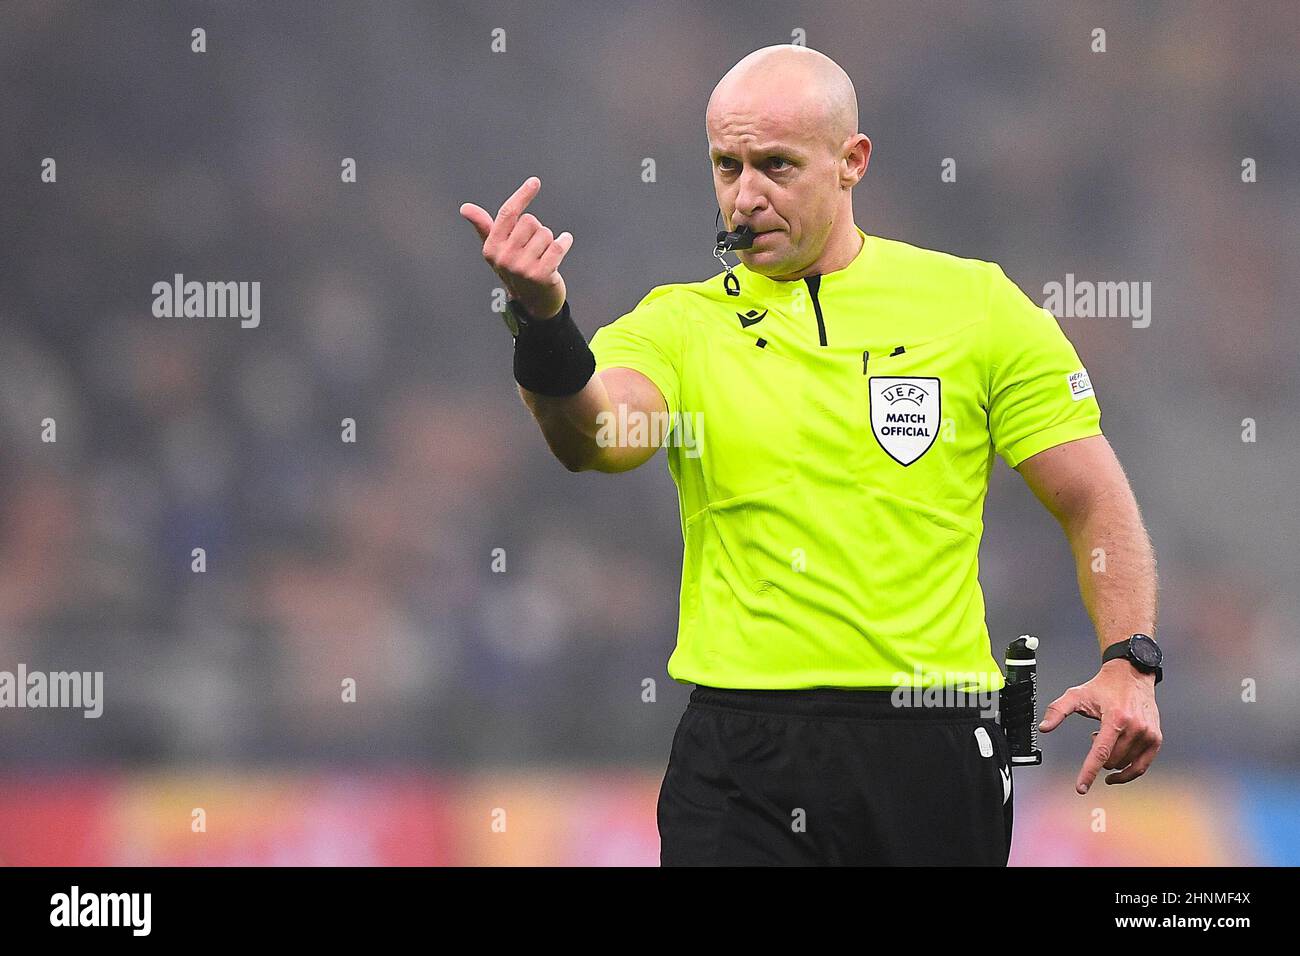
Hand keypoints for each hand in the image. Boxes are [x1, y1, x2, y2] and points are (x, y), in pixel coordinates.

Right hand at [460, 176, 572, 319]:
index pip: (507, 214)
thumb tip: (464, 208)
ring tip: (543, 255)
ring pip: (545, 233)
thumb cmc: (515, 268)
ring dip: (549, 240)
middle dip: (536, 230)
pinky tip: (564, 243)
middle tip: (534, 247)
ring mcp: (522, 268)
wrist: (533, 302)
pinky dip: (564, 241)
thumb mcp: (497, 248)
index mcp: (492, 248)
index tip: (535, 182)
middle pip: (530, 221)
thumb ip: (484, 226)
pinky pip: (558, 245)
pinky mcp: (541, 275)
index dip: (522, 195)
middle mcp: (504, 258)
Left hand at [1039, 659, 1162, 793]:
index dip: (1089, 772)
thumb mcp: (1076, 695)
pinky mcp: (1155, 739)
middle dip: (1099, 757)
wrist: (1132, 675)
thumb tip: (1044, 727)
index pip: (1100, 752)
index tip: (1081, 787)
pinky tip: (1117, 771)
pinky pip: (1141, 766)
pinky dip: (1128, 772)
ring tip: (1107, 739)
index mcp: (1115, 718)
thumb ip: (1058, 711)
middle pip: (1111, 760)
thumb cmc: (1105, 686)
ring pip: (1125, 764)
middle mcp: (1134, 727)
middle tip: (1095, 736)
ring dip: (1112, 759)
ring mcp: (1147, 734)